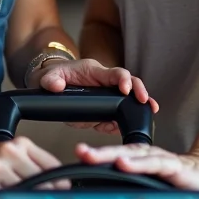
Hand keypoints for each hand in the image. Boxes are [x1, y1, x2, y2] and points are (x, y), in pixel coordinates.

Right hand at [0, 136, 67, 191]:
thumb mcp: (7, 158)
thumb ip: (31, 167)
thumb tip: (59, 186)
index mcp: (18, 144)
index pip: (53, 166)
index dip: (60, 185)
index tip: (60, 195)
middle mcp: (8, 152)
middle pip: (44, 181)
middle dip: (46, 197)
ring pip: (28, 192)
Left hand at [29, 57, 159, 133]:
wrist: (52, 84)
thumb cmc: (55, 78)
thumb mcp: (49, 77)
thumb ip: (51, 81)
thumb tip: (56, 86)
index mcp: (95, 72)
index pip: (115, 73)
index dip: (123, 80)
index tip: (126, 90)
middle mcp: (105, 82)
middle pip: (129, 83)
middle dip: (139, 91)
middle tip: (146, 102)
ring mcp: (107, 95)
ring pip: (128, 98)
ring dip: (140, 105)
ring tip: (149, 113)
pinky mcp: (105, 107)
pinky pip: (118, 114)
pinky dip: (124, 120)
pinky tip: (126, 126)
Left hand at [74, 143, 198, 190]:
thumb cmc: (185, 186)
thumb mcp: (156, 191)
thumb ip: (137, 191)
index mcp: (144, 163)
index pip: (118, 157)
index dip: (99, 157)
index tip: (78, 158)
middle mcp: (151, 159)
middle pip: (121, 152)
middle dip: (98, 153)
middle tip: (79, 151)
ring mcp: (163, 162)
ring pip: (134, 154)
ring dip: (111, 154)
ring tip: (91, 156)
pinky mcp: (177, 168)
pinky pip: (155, 163)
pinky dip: (137, 162)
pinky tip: (123, 162)